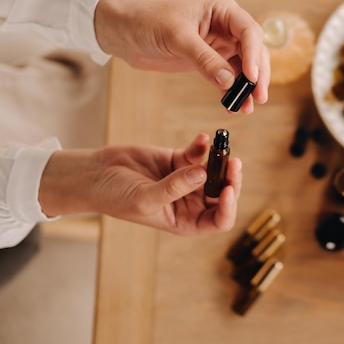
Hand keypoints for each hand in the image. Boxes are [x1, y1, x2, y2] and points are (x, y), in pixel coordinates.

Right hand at [39, 133, 240, 233]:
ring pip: (215, 171)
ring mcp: (187, 180)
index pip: (219, 220)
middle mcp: (192, 203)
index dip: (228, 207)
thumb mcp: (143, 198)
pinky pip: (199, 153)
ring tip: (221, 146)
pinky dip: (203, 145)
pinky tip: (202, 138)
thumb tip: (202, 174)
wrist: (95, 175)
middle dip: (230, 179)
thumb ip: (173, 188)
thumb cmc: (115, 197)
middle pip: (223, 193)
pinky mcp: (180, 160)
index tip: (227, 189)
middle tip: (233, 162)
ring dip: (221, 159)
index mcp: (186, 221)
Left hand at [94, 0, 269, 113]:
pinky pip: (228, 78)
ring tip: (247, 108)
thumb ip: (205, 59)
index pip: (249, 32)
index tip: (251, 78)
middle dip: (257, 75)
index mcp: (223, 11)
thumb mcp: (178, 38)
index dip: (254, 55)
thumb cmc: (148, 21)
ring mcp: (219, 46)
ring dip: (247, 87)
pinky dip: (232, 92)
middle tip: (258, 97)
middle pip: (254, 51)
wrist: (123, 32)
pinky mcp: (210, 62)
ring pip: (244, 67)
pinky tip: (233, 105)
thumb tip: (229, 81)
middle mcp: (226, 27)